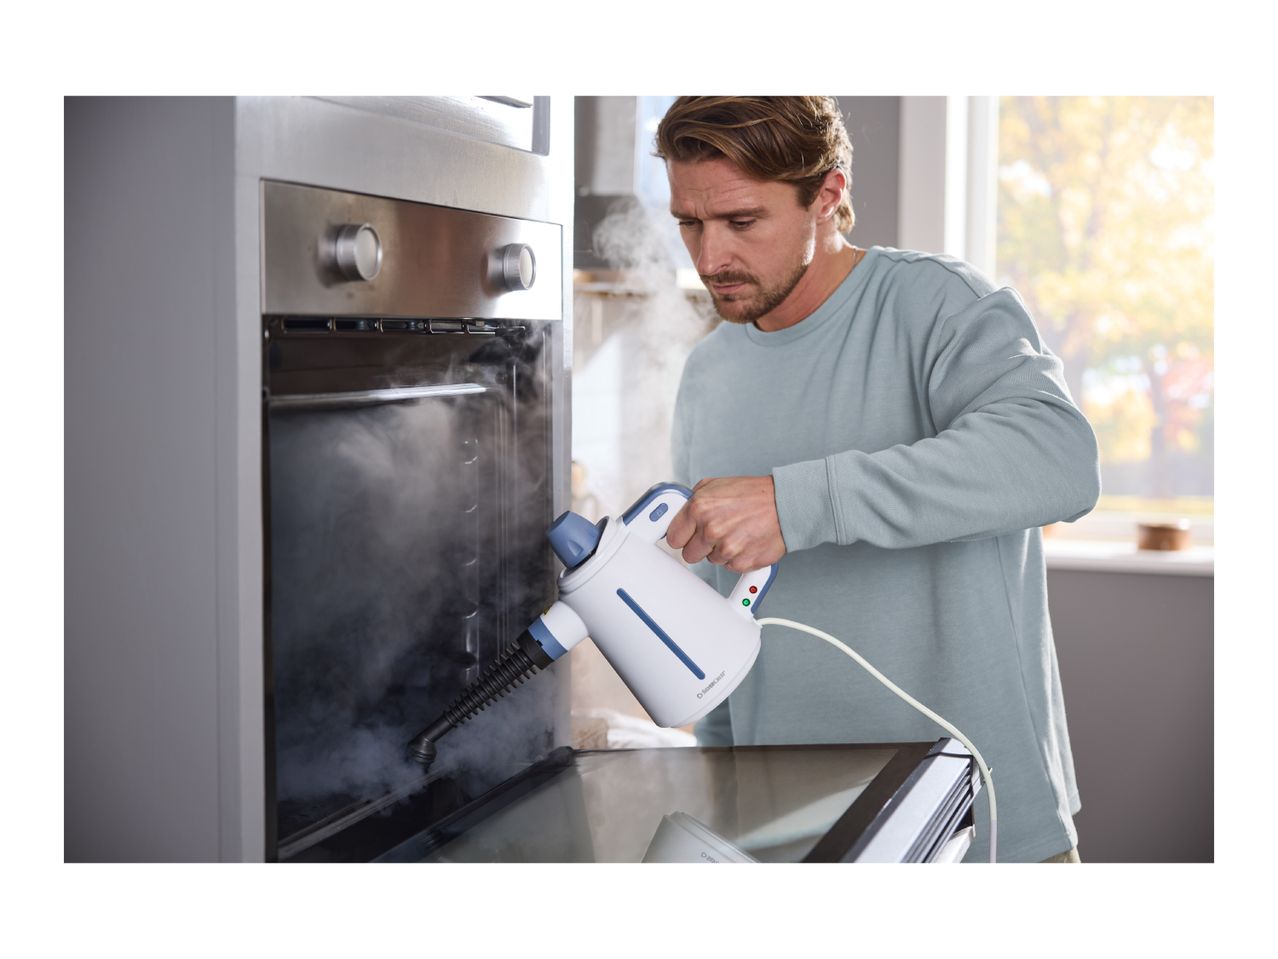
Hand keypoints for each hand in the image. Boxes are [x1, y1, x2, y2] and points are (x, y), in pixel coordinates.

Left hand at [665, 476, 786, 572]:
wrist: (785, 504)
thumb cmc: (752, 494)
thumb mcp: (715, 486)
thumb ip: (692, 501)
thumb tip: (676, 514)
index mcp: (699, 508)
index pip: (673, 538)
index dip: (681, 536)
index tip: (686, 536)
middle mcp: (711, 529)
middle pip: (689, 555)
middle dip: (699, 546)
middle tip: (714, 534)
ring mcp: (727, 548)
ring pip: (710, 561)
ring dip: (720, 550)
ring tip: (735, 532)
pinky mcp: (742, 562)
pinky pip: (729, 567)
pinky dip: (736, 557)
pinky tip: (745, 541)